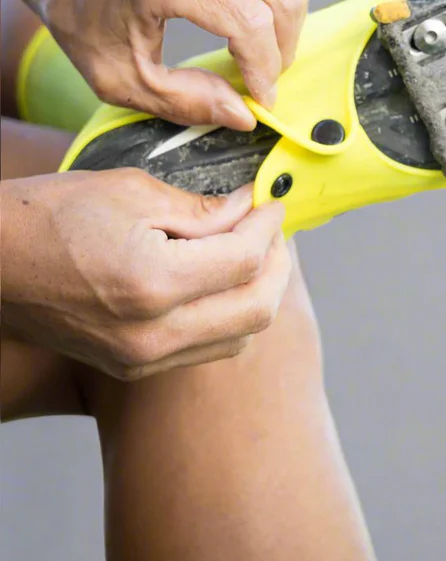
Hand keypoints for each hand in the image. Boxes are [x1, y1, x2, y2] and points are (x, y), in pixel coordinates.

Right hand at [1, 170, 290, 379]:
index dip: (269, 226)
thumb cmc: (52, 216)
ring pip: (239, 338)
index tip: (272, 201)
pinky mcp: (132, 368)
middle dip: (278, 264)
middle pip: (256, 310)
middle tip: (274, 228)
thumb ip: (200, 209)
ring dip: (260, 293)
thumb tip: (248, 210)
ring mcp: (142, 360)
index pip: (245, 261)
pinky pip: (207, 350)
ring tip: (256, 252)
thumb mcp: (131, 192)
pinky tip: (224, 281)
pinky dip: (230, 316)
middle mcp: (153, 335)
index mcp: (153, 284)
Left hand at [34, 0, 315, 127]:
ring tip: (260, 49)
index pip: (248, 20)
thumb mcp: (118, 78)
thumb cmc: (83, 17)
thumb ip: (183, 101)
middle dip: (283, 48)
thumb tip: (245, 114)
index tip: (260, 98)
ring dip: (289, 21)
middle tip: (262, 77)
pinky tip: (249, 16)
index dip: (265, 69)